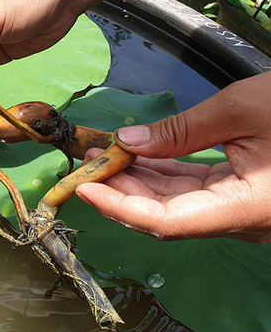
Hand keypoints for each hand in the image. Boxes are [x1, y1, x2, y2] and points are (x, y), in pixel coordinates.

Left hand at [75, 72, 270, 242]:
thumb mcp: (243, 109)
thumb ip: (180, 131)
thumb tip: (127, 141)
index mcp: (246, 208)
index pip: (164, 222)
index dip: (118, 208)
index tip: (83, 189)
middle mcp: (242, 219)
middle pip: (165, 215)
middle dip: (121, 189)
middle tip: (89, 161)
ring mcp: (243, 210)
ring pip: (178, 204)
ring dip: (139, 181)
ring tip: (105, 154)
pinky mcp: (244, 195)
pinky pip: (196, 191)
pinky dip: (165, 175)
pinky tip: (139, 155)